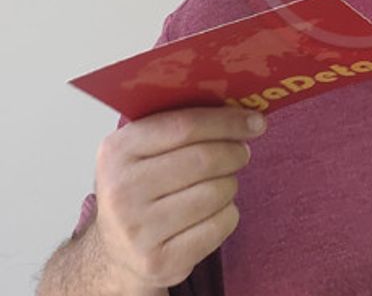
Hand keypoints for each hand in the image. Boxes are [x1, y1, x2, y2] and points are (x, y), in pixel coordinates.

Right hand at [89, 106, 265, 289]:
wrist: (118, 252)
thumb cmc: (140, 191)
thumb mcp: (142, 152)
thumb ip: (178, 125)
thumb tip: (239, 110)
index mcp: (116, 152)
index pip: (183, 126)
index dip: (226, 121)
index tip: (254, 120)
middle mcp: (121, 191)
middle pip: (204, 159)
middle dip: (234, 152)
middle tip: (242, 152)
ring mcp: (138, 230)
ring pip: (217, 192)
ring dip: (229, 184)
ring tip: (219, 184)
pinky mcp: (161, 260)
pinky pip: (221, 224)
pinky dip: (227, 215)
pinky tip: (212, 213)